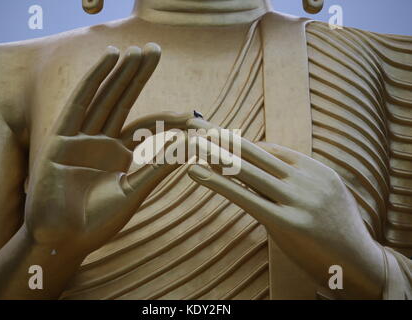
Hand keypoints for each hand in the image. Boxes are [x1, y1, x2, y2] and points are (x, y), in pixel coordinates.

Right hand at [25, 44, 186, 257]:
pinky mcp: (62, 138)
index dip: (168, 119)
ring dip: (120, 73)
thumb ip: (157, 168)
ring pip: (104, 98)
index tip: (193, 116)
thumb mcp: (133, 192)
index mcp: (118, 155)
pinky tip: (109, 59)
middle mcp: (101, 142)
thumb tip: (188, 147)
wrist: (63, 241)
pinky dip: (94, 80)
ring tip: (137, 50)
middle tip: (155, 50)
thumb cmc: (96, 223)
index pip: (146, 127)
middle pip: (123, 101)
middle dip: (138, 75)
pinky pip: (80, 103)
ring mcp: (81, 138)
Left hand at [186, 118, 384, 298]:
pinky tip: (196, 172)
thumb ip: (293, 181)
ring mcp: (298, 199)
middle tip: (193, 122)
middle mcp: (305, 178)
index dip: (238, 142)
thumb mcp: (322, 195)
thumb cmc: (336, 229)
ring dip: (214, 153)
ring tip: (188, 141)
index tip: (214, 135)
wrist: (361, 263)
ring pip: (247, 169)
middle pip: (254, 151)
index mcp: (313, 169)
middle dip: (221, 135)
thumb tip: (261, 172)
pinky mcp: (287, 223)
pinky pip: (245, 197)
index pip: (268, 149)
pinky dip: (218, 182)